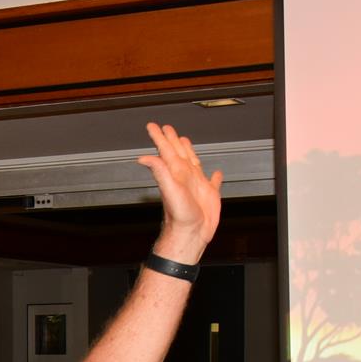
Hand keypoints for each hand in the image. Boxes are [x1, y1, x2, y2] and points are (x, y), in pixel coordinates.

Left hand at [136, 122, 223, 263]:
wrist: (191, 235)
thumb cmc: (180, 216)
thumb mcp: (170, 190)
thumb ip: (159, 171)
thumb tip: (144, 158)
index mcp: (176, 173)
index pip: (165, 151)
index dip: (160, 138)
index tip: (153, 126)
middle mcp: (185, 177)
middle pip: (178, 153)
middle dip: (172, 140)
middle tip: (167, 128)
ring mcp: (197, 186)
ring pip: (193, 163)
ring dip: (189, 152)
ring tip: (186, 142)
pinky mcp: (209, 196)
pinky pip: (213, 183)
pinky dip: (215, 177)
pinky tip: (216, 173)